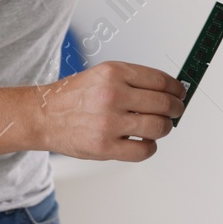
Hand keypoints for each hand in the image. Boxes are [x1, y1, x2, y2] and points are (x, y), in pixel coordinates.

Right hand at [33, 61, 186, 160]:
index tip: (180, 93)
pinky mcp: (105, 147)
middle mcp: (112, 95)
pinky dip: (150, 147)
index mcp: (114, 73)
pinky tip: (144, 142)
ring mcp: (109, 122)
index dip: (177, 89)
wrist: (42, 115)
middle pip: (164, 104)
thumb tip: (167, 91)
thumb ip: (132, 81)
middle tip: (176, 112)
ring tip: (159, 127)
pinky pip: (144, 150)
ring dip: (165, 128)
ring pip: (158, 127)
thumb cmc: (72, 97)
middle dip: (176, 109)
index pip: (160, 80)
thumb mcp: (101, 75)